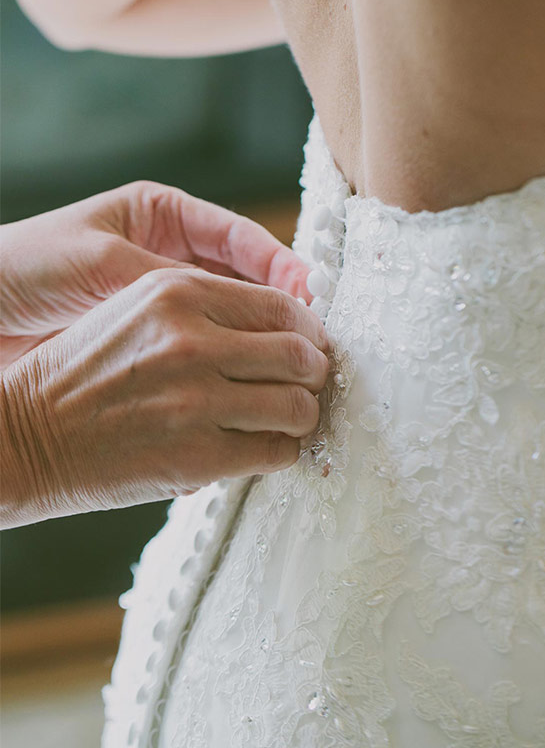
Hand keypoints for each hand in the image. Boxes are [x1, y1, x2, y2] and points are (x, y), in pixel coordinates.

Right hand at [0, 190, 332, 516]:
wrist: (26, 434)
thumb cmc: (81, 376)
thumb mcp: (136, 311)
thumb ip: (204, 309)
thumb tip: (284, 326)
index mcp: (178, 292)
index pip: (283, 305)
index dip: (308, 331)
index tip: (306, 348)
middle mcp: (192, 339)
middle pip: (301, 353)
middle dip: (312, 374)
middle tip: (304, 388)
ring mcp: (196, 399)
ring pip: (298, 405)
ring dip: (300, 416)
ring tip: (283, 422)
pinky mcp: (197, 455)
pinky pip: (275, 451)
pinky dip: (278, 452)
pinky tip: (258, 448)